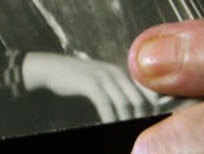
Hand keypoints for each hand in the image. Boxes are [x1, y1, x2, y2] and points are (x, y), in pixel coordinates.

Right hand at [22, 51, 154, 122]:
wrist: (50, 69)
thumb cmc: (76, 80)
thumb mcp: (101, 82)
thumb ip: (117, 91)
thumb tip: (135, 110)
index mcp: (122, 72)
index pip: (148, 91)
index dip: (153, 110)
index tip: (152, 126)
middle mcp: (116, 72)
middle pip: (140, 100)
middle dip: (142, 119)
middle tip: (140, 134)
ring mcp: (103, 76)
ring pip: (125, 104)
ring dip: (127, 121)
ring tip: (126, 133)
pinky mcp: (90, 83)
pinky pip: (106, 105)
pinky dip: (110, 119)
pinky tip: (109, 127)